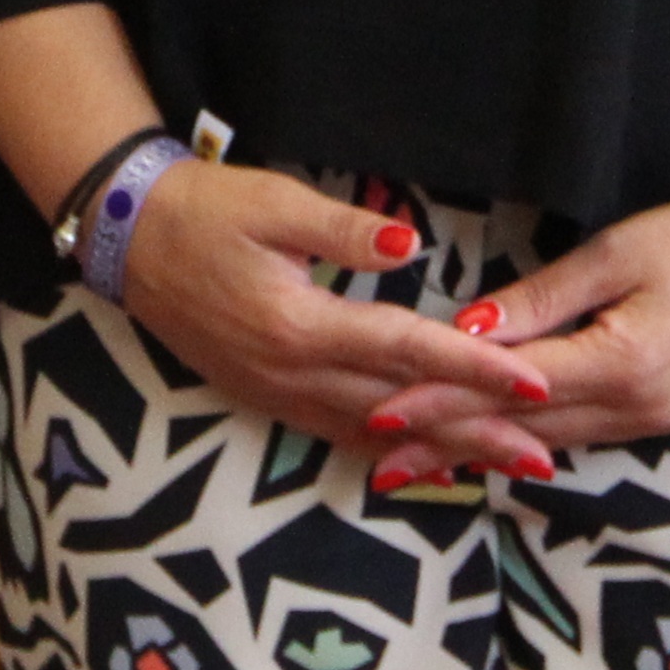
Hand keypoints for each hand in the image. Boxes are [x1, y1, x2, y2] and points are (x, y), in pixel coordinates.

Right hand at [109, 164, 543, 480]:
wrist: (126, 240)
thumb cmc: (205, 210)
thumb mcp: (275, 203)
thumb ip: (346, 230)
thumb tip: (412, 246)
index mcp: (299, 325)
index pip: (406, 352)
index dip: (473, 370)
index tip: (533, 384)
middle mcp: (291, 374)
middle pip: (401, 412)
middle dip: (475, 434)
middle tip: (543, 456)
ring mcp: (277, 394)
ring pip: (374, 436)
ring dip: (441, 453)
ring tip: (501, 466)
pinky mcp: (267, 398)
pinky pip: (340, 434)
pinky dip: (392, 451)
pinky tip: (427, 459)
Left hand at [355, 176, 669, 483]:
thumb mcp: (613, 254)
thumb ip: (538, 299)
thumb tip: (465, 331)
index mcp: (622, 364)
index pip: (510, 390)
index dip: (442, 403)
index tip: (383, 414)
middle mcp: (637, 409)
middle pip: (523, 432)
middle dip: (450, 444)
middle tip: (382, 461)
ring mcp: (654, 423)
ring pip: (552, 444)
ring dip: (486, 453)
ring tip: (423, 465)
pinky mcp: (665, 419)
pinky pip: (582, 439)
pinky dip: (532, 443)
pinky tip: (496, 448)